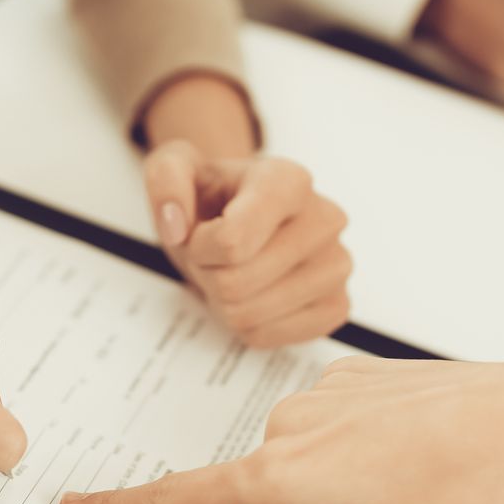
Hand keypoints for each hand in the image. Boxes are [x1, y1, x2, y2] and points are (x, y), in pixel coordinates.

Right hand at [60, 354, 503, 503]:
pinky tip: (410, 454)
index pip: (179, 499)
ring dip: (334, 498)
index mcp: (280, 473)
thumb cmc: (453, 495)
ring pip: (296, 476)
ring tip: (402, 490)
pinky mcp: (349, 379)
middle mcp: (284, 425)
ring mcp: (317, 397)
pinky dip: (358, 459)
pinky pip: (328, 437)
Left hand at [139, 73, 350, 347]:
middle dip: (209, 275)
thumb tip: (176, 224)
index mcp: (289, 181)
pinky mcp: (336, 305)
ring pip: (250, 314)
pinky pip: (269, 336)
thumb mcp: (175, 168)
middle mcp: (325, 220)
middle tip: (215, 257)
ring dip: (224, 302)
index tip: (202, 233)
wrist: (242, 219)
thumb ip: (165, 177)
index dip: (200, 248)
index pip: (233, 240)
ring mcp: (337, 266)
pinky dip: (247, 323)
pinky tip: (254, 294)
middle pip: (236, 283)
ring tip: (234, 272)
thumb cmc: (213, 198)